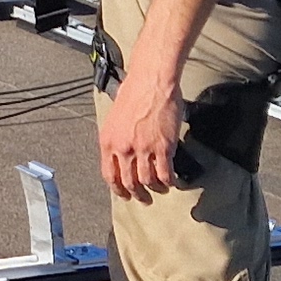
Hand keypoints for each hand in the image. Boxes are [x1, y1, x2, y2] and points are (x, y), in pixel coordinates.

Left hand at [99, 60, 185, 201]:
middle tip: (144, 199)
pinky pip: (165, 173)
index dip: (118, 189)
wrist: (151, 81)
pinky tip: (172, 182)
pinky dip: (169, 181)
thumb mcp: (114, 118)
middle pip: (128, 182)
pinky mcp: (163, 147)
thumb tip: (123, 155)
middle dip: (137, 195)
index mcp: (108, 141)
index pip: (109, 175)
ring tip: (160, 190)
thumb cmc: (133, 93)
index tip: (124, 195)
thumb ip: (117, 139)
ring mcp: (143, 149)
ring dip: (155, 189)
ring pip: (148, 181)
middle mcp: (123, 149)